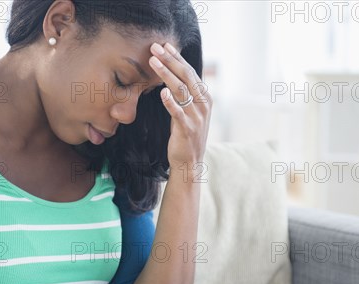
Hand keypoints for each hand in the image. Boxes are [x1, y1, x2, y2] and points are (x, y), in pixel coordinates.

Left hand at [149, 42, 212, 169]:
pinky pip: (178, 113)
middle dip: (170, 60)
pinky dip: (171, 102)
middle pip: (186, 77)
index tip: (165, 45)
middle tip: (155, 47)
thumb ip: (186, 94)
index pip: (190, 72)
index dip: (177, 58)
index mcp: (205, 97)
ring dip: (166, 74)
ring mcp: (196, 117)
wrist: (190, 162)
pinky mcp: (187, 129)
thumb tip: (174, 75)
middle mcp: (203, 104)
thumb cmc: (186, 135)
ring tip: (153, 62)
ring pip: (181, 90)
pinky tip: (162, 92)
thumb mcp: (190, 111)